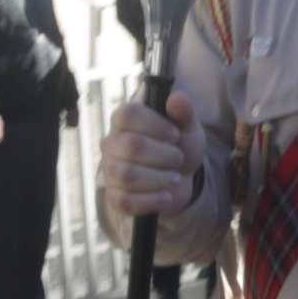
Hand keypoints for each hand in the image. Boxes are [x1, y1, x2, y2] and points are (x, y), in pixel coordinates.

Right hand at [101, 96, 203, 220]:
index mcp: (124, 120)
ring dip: (158, 178)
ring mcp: (110, 170)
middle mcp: (111, 143)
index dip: (154, 124)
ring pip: (127, 175)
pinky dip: (151, 200)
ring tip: (175, 178)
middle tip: (179, 159)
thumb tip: (176, 98)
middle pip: (130, 145)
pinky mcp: (114, 196)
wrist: (179, 179)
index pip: (127, 114)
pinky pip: (126, 200)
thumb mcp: (187, 128)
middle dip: (162, 154)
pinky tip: (167, 197)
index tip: (175, 135)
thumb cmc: (178, 147)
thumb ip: (183, 112)